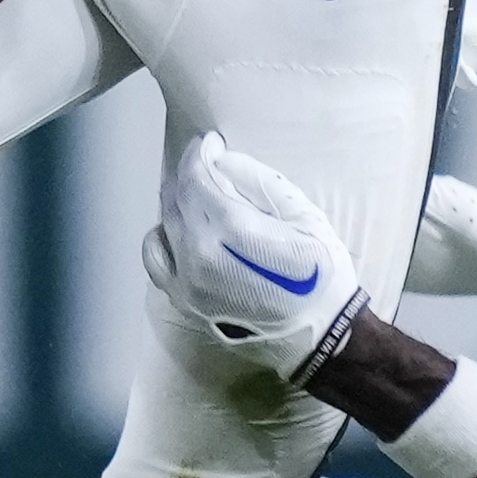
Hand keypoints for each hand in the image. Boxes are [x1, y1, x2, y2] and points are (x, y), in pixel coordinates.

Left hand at [144, 129, 372, 386]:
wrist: (320, 334)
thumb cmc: (321, 273)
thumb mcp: (304, 217)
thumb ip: (259, 183)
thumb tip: (223, 161)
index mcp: (231, 231)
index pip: (197, 178)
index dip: (200, 154)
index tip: (211, 143)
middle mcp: (198, 255)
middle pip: (176, 197)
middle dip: (190, 174)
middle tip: (209, 163)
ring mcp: (185, 281)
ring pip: (163, 223)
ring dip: (177, 202)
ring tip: (199, 196)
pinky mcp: (182, 299)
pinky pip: (155, 258)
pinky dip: (163, 235)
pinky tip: (183, 230)